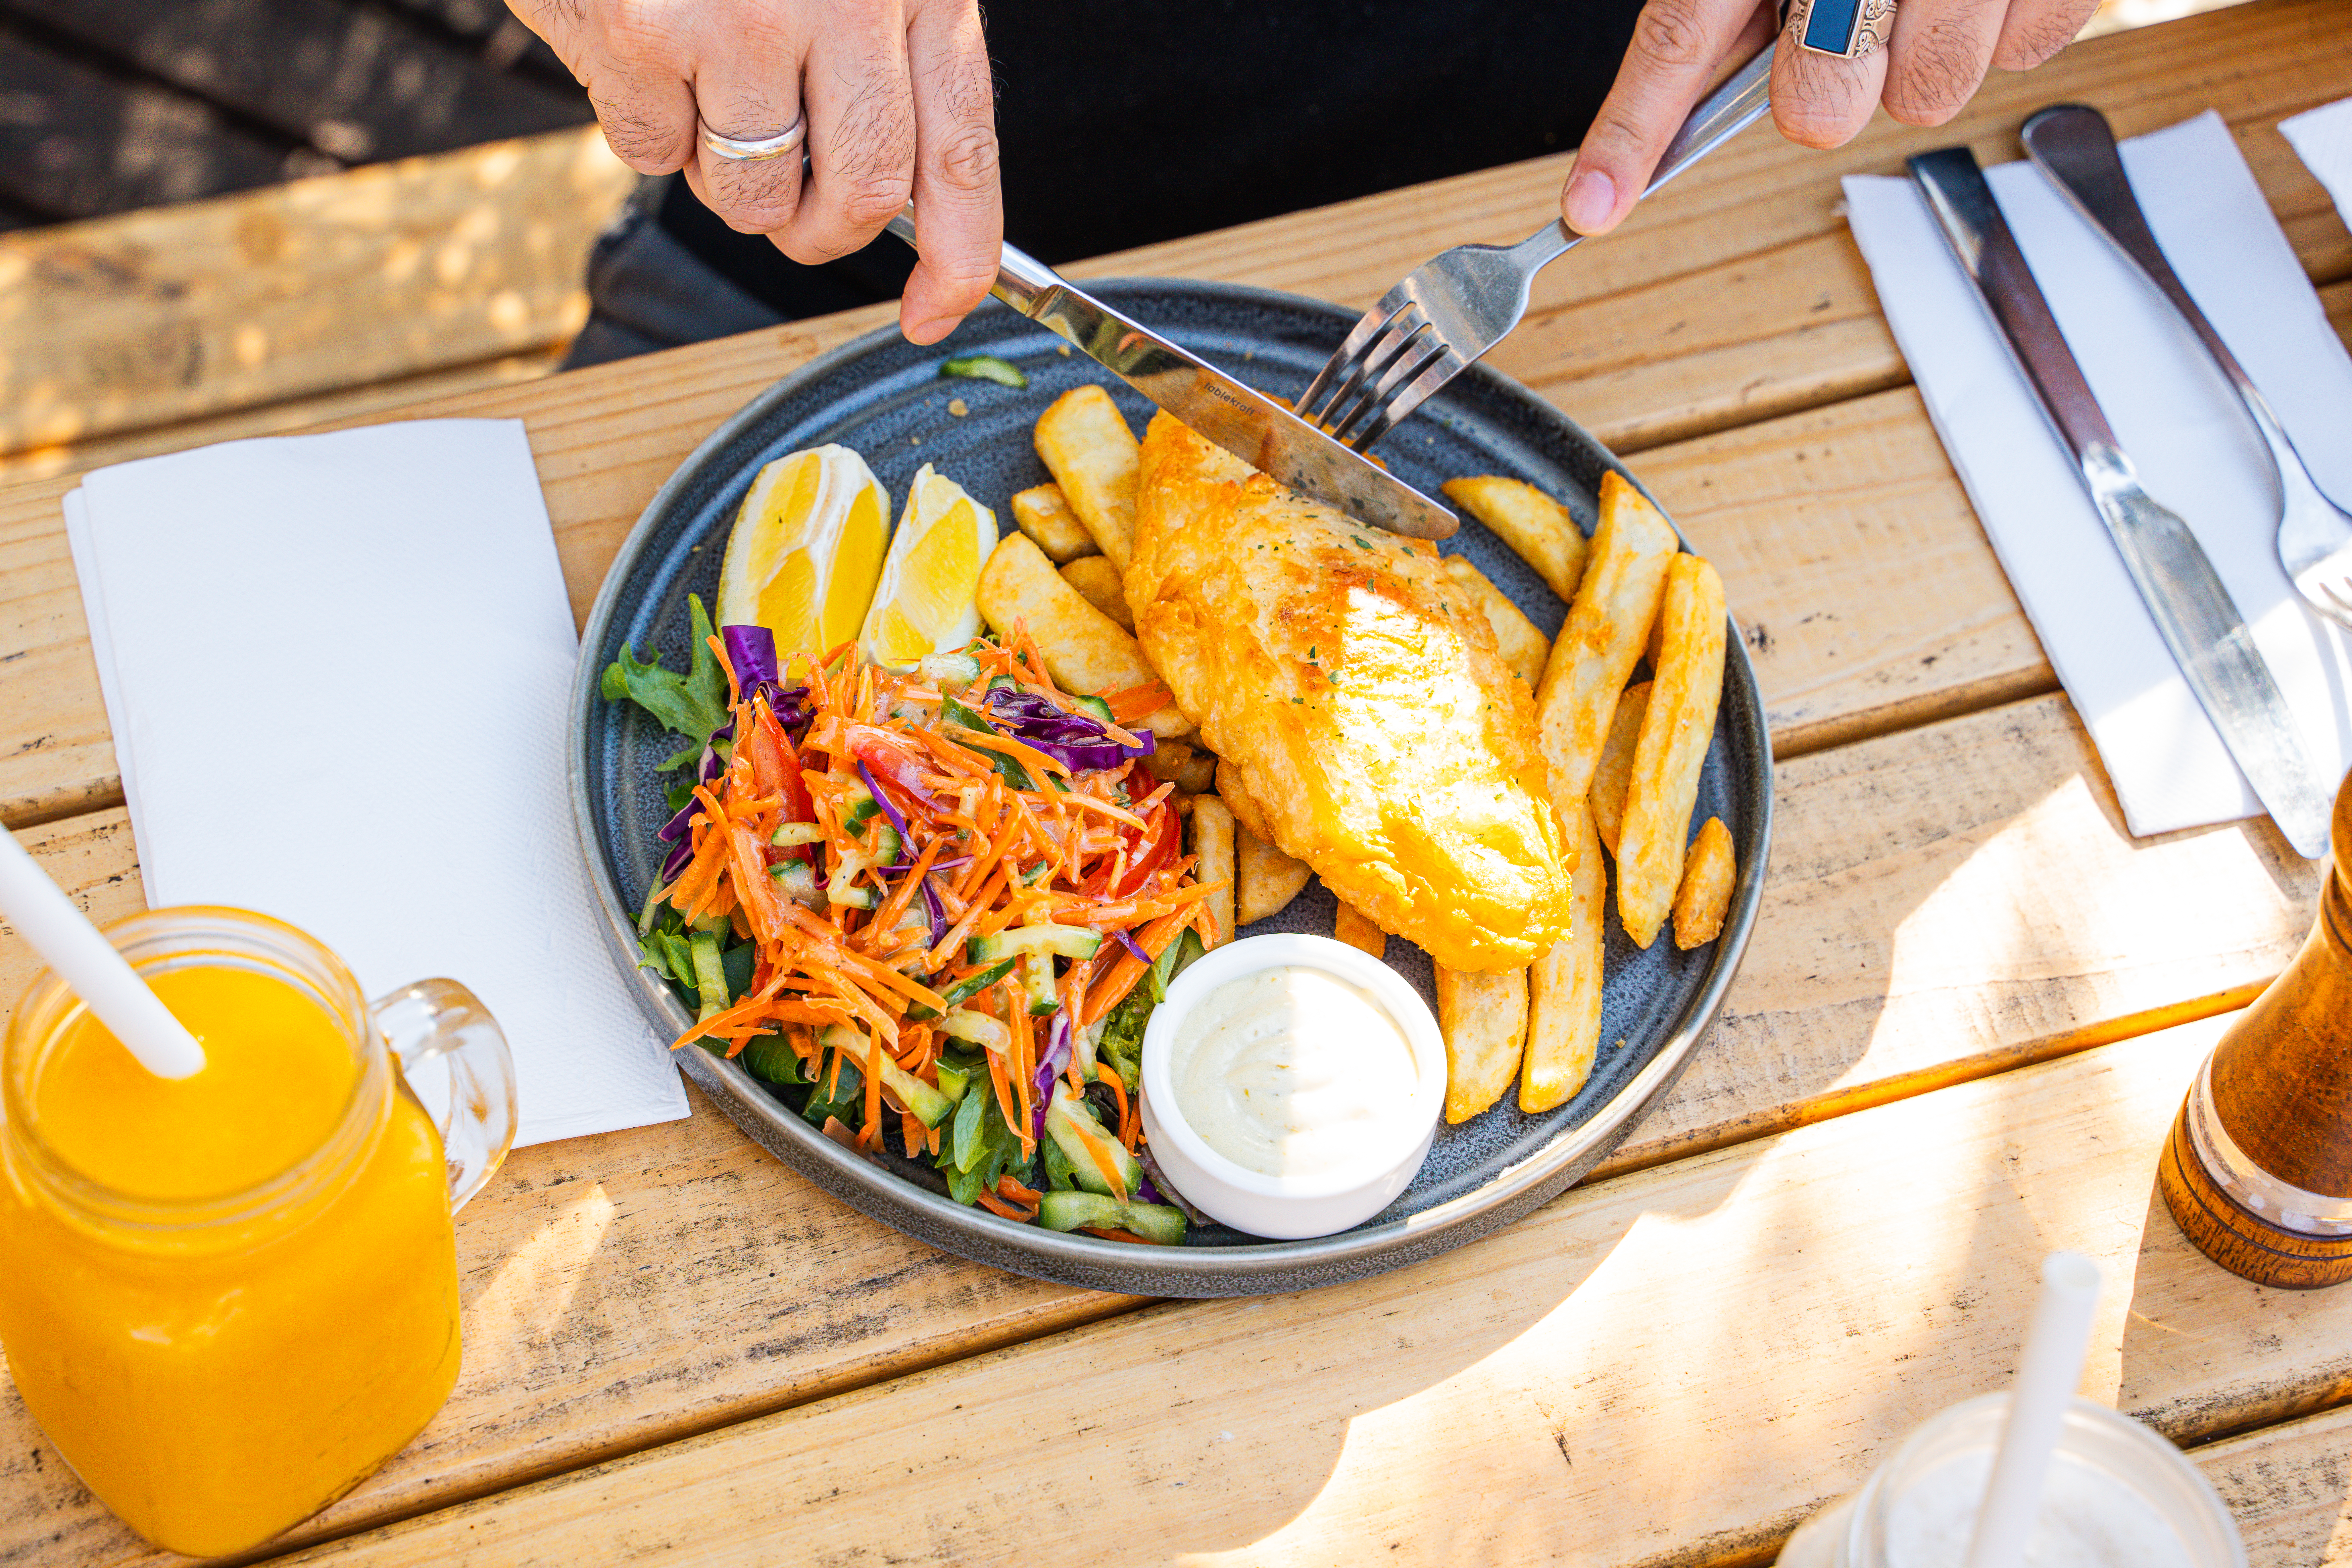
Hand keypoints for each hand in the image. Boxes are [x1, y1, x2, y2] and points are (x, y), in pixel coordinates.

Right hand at [509, 0, 999, 343]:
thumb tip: (910, 219)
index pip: (960, 154)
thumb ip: (893, 73)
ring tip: (709, 97)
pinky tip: (647, 53)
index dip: (958, 258)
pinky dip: (650, 129)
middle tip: (794, 212)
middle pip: (865, 193)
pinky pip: (655, 154)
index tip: (936, 313)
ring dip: (731, 181)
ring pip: (756, 193)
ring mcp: (739, 17)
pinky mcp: (642, 34)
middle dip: (825, 232)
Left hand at [1560, 0, 2099, 234]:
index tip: (1592, 208)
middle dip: (1831, 91)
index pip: (1679, 37)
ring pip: (1929, 97)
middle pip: (1823, 109)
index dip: (1632, 130)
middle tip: (1852, 30)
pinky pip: (2023, 55)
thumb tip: (1640, 148)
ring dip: (1923, 64)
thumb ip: (1720, 27)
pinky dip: (2006, 29)